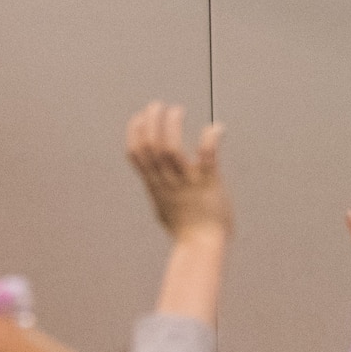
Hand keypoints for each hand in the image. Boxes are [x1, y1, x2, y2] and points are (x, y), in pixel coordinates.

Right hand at [126, 103, 230, 241]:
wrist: (202, 246)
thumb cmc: (185, 230)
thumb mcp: (163, 207)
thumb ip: (158, 191)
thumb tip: (155, 184)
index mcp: (154, 186)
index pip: (136, 154)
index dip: (135, 132)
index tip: (139, 116)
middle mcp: (167, 182)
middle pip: (151, 146)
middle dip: (151, 122)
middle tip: (158, 105)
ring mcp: (187, 183)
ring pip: (171, 149)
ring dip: (171, 126)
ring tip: (176, 110)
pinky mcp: (209, 185)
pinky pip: (207, 159)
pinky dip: (210, 141)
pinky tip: (216, 129)